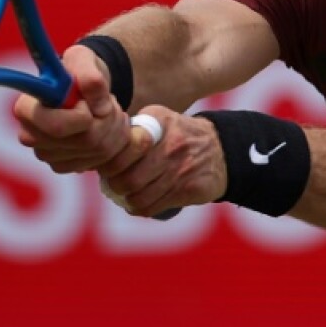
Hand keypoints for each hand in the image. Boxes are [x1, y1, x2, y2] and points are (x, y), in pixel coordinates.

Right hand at [13, 43, 129, 173]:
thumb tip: (97, 101)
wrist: (84, 89)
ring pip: (99, 151)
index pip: (58, 127)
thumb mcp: (84, 59)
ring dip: (115, 128)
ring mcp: (48, 155)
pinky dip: (115, 142)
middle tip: (108, 102)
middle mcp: (31, 137)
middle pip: (86, 141)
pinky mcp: (65, 166)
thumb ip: (89, 73)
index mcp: (26, 109)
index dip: (84, 115)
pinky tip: (107, 126)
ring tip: (109, 110)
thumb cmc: (78, 71)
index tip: (88, 102)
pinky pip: (103, 161)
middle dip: (107, 119)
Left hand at [98, 109, 230, 217]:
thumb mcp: (161, 118)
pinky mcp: (189, 190)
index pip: (124, 150)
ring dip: (128, 199)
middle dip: (116, 185)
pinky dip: (141, 208)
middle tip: (114, 183)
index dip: (109, 163)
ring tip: (127, 193)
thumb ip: (135, 125)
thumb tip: (104, 141)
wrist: (222, 150)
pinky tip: (140, 202)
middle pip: (128, 179)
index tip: (106, 167)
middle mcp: (171, 147)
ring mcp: (181, 171)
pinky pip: (154, 207)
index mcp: (160, 124)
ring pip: (139, 197)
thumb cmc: (181, 134)